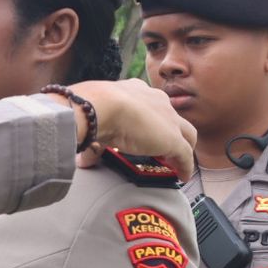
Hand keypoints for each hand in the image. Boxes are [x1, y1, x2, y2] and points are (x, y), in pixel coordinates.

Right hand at [67, 77, 196, 180]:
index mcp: (137, 91)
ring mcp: (169, 119)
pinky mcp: (174, 139)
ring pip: (186, 134)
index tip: (146, 132)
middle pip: (173, 118)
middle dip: (171, 132)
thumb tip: (81, 160)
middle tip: (164, 148)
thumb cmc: (94, 107)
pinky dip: (185, 166)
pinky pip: (185, 154)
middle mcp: (157, 100)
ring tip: (176, 163)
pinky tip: (182, 176)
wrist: (103, 105)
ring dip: (182, 148)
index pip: (151, 105)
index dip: (151, 120)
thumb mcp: (95, 121)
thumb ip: (93, 140)